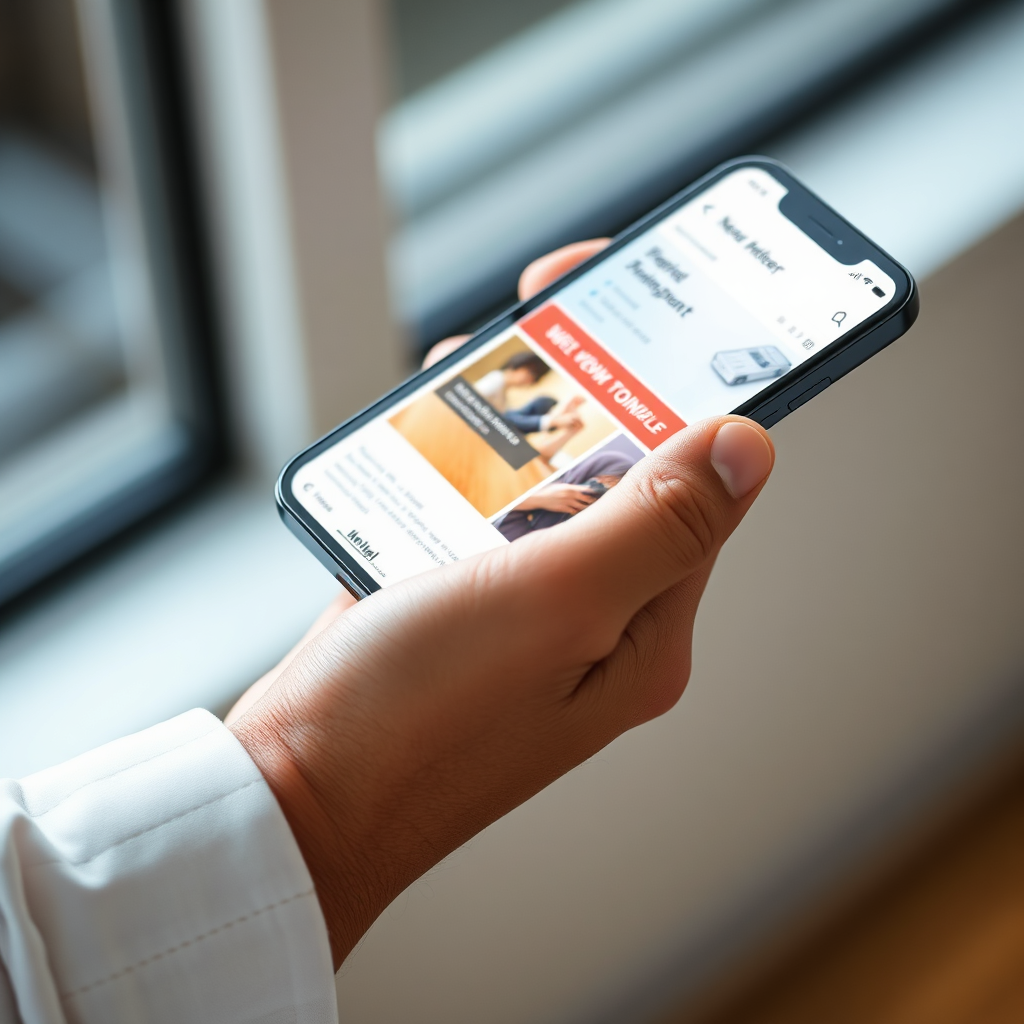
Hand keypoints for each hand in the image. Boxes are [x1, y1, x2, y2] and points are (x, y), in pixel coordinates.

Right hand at [227, 241, 775, 970]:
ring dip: (518, 421)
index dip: (682, 389)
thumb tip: (749, 445)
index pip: (697, 484)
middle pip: (619, 476)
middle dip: (585, 392)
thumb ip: (657, 520)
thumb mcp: (555, 600)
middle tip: (542, 314)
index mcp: (646, 626)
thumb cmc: (417, 712)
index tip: (648, 309)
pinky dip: (464, 463)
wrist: (291, 790)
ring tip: (478, 361)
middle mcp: (599, 620)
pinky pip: (484, 513)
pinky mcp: (463, 604)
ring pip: (543, 486)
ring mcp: (529, 613)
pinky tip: (433, 423)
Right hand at [517, 482, 598, 514]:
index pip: (584, 489)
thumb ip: (570, 487)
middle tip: (597, 501)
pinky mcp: (563, 509)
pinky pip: (573, 511)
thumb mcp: (560, 485)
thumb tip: (580, 488)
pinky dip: (577, 511)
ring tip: (592, 508)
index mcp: (569, 487)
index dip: (592, 491)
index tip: (597, 492)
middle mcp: (569, 494)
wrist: (540, 498)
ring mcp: (566, 502)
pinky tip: (581, 512)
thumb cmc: (550, 490)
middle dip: (591, 500)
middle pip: (584, 498)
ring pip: (580, 506)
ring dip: (586, 507)